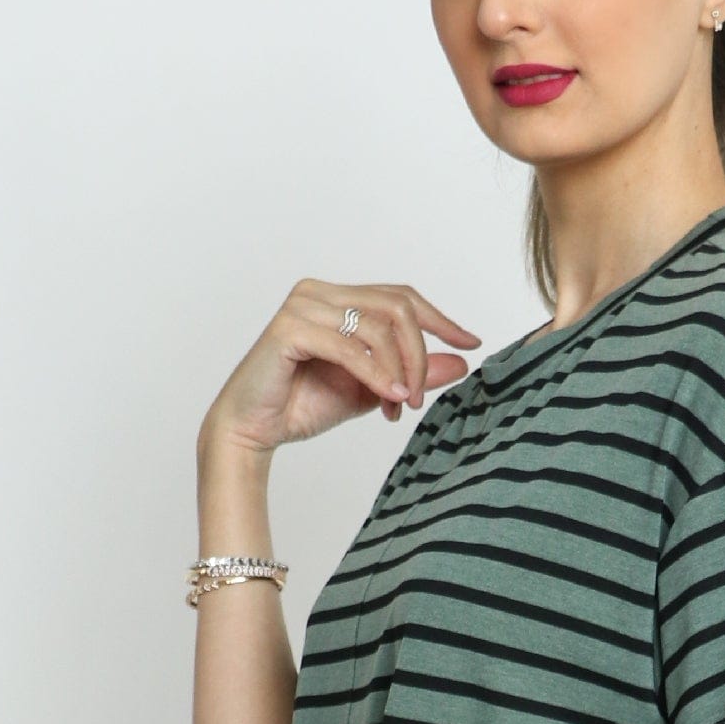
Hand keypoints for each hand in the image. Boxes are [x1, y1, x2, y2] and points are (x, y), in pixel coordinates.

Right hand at [198, 277, 479, 462]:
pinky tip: (390, 400)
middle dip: (419, 352)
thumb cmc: (302, 405)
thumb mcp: (373, 390)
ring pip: (377, 327)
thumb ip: (412, 374)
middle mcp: (319, 292)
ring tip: (400, 406)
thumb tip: (462, 362)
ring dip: (399, 370)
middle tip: (421, 396)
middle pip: (397, 306)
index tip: (471, 343)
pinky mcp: (289, 329)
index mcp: (337, 298)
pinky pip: (349, 347)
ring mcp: (302, 306)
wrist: (253, 430)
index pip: (401, 297)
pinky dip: (376, 374)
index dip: (441, 319)